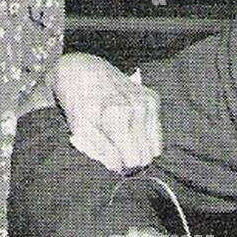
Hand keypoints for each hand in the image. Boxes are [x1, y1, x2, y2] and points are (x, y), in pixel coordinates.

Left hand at [50, 52, 161, 172]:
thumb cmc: (79, 102)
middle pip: (141, 157)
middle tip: (117, 152)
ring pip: (152, 148)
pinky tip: (132, 128)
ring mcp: (146, 102)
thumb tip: (117, 166)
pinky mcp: (153, 98)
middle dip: (129, 159)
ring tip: (123, 139)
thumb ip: (99, 149)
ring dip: (138, 149)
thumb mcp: (79, 127)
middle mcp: (134, 108)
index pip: (125, 160)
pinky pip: (157, 134)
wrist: (84, 70)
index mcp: (114, 116)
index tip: (112, 164)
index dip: (117, 166)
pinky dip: (146, 136)